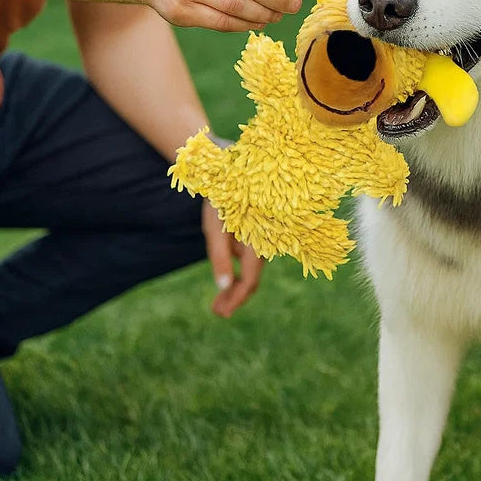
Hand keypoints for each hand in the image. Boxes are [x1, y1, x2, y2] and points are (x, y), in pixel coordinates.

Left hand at [201, 201, 264, 316]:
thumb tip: (223, 289)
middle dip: (235, 298)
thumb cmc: (222, 195)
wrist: (231, 167)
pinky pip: (250, 259)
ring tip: (218, 302)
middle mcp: (264, 244)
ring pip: (251, 271)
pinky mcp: (257, 234)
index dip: (235, 300)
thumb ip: (220, 257)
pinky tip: (227, 277)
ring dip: (235, 287)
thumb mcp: (216, 227)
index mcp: (257, 243)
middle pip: (252, 280)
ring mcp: (262, 239)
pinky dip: (238, 272)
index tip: (220, 313)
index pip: (249, 281)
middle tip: (216, 312)